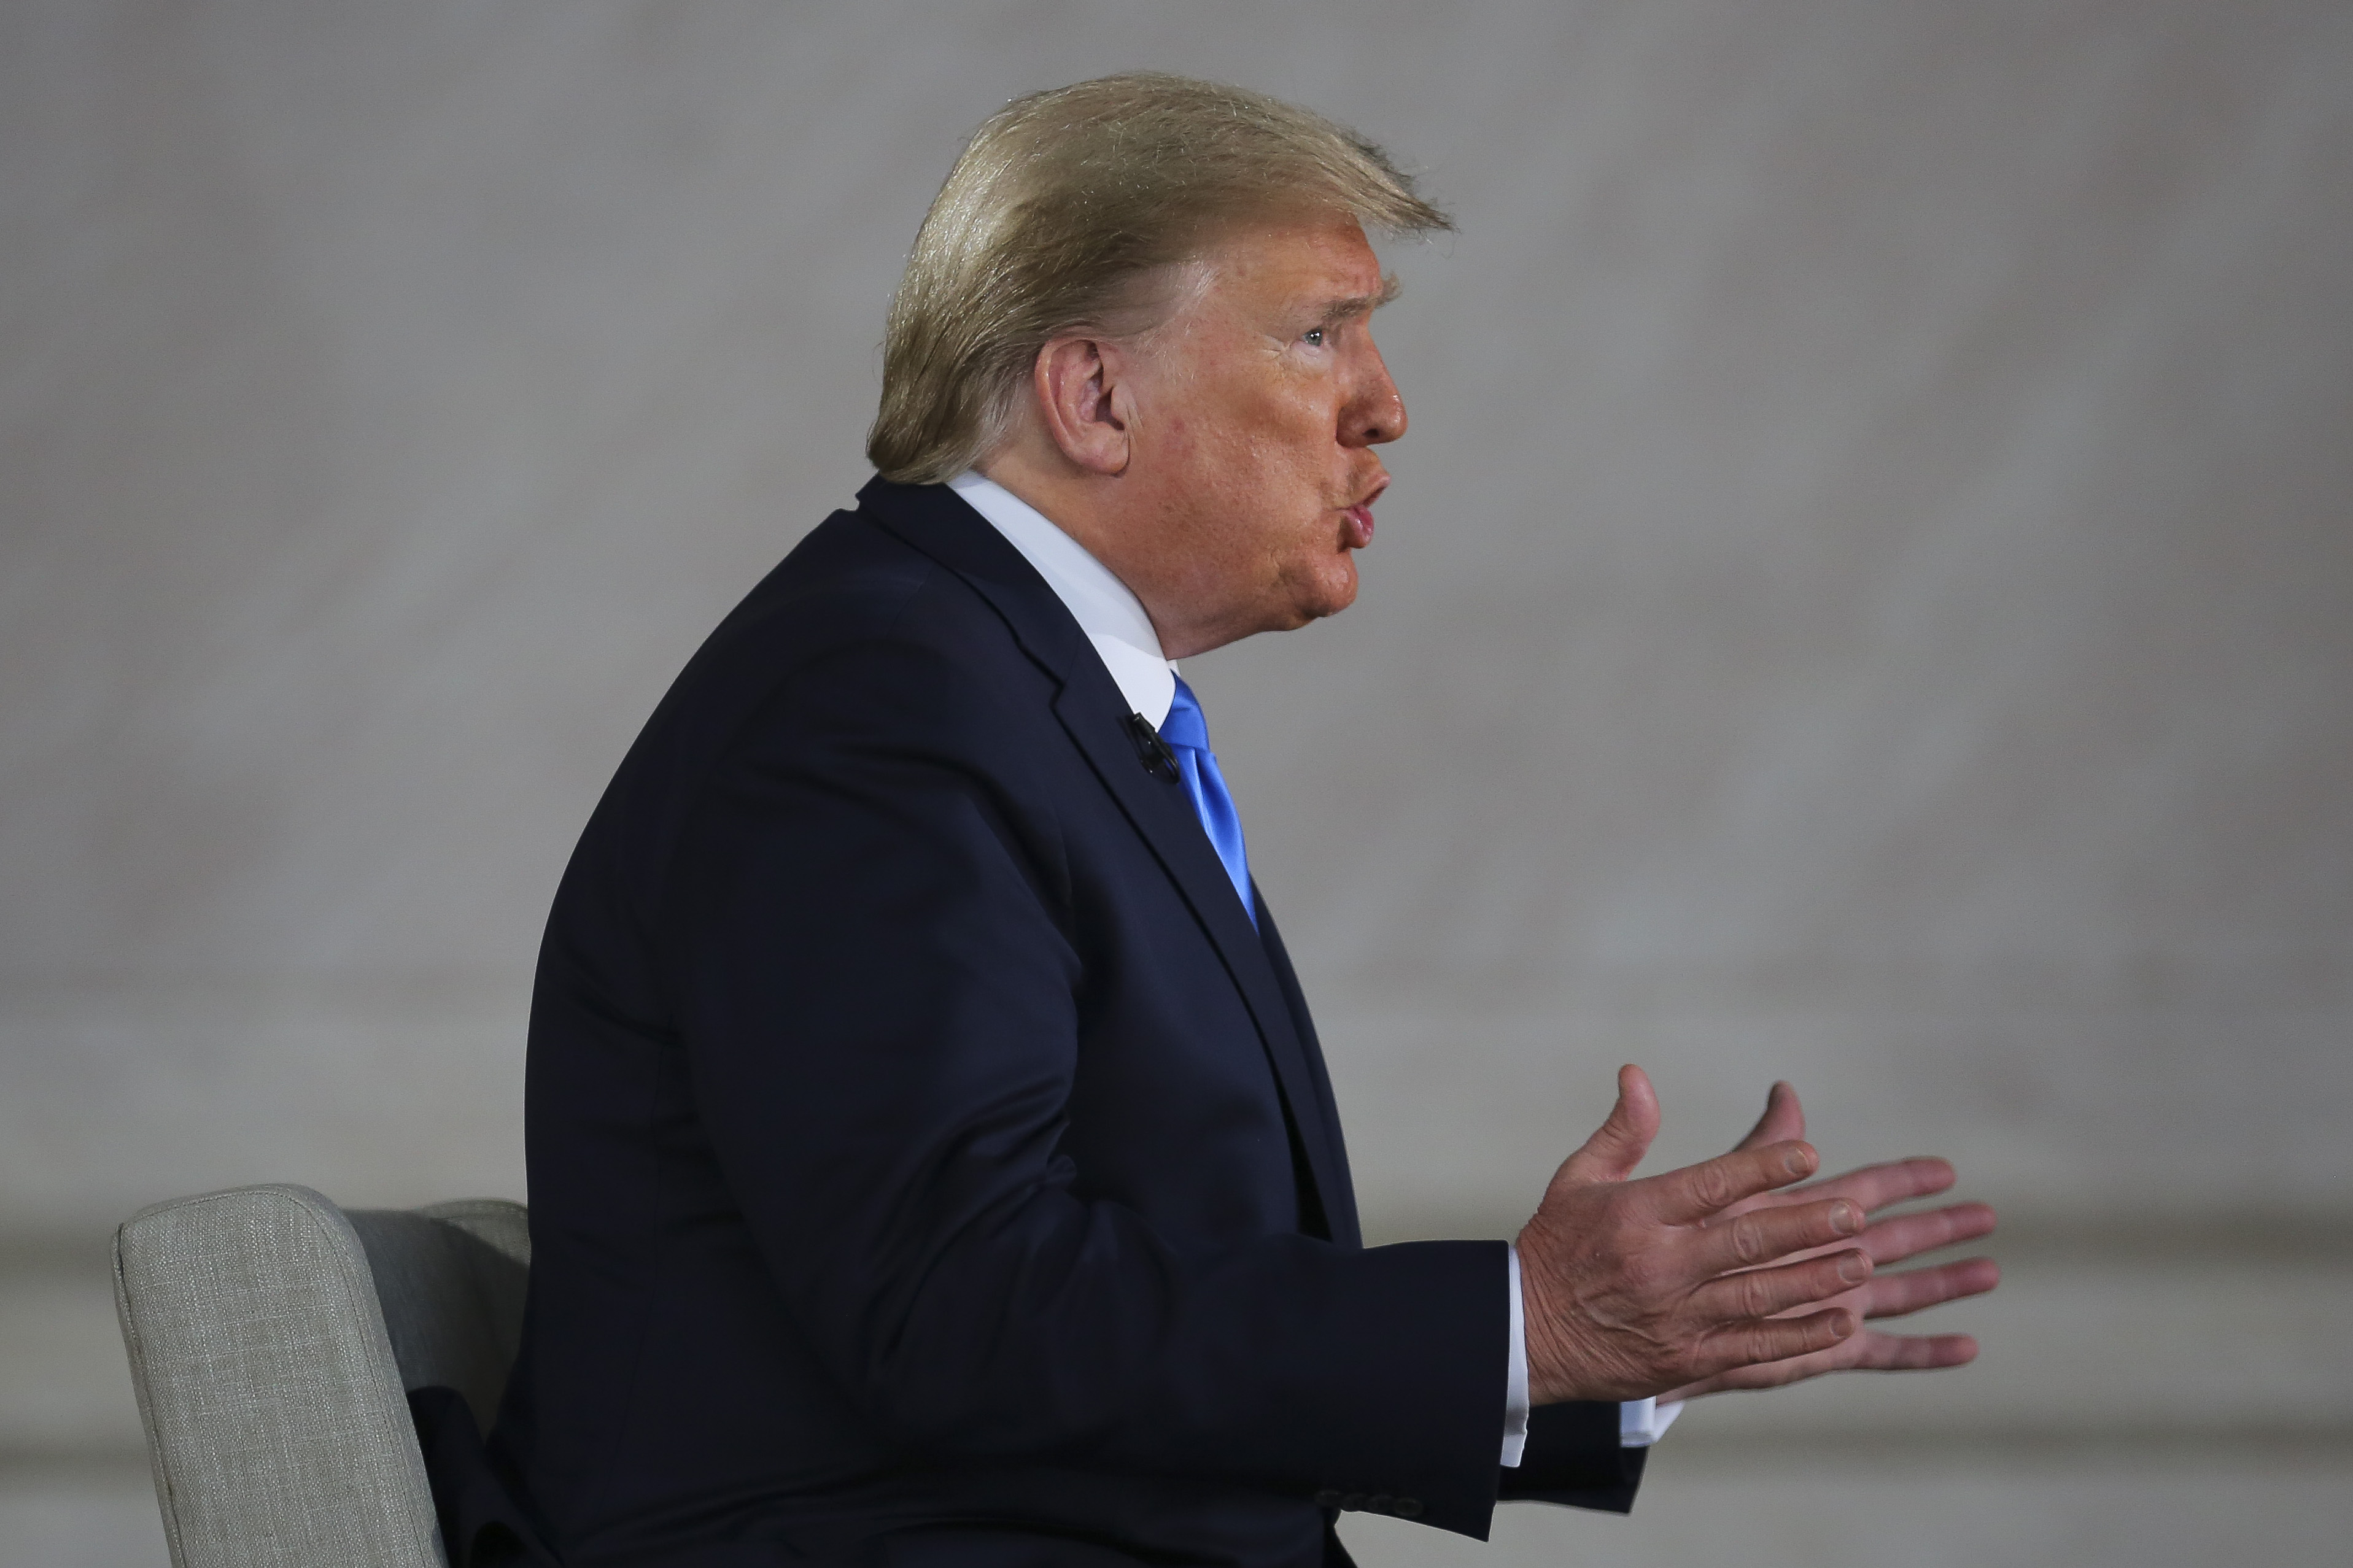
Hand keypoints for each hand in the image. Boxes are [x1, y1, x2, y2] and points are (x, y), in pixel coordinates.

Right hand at [1515, 1065, 1872, 1403]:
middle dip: (1805, 1227)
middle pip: (1744, 1242)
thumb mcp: (1578, 1180)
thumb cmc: (1557, 1248)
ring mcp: (1674, 1315)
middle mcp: (1658, 1263)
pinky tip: (1840, 1322)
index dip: (1761, 1168)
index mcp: (1635, 1213)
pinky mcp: (1685, 1357)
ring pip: (1757, 1296)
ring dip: (1814, 1279)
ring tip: (1861, 1262)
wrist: (1522, 1335)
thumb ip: (1622, 1130)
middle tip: (1855, 1213)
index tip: (1809, 1153)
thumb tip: (1637, 1073)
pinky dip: (1799, 1336)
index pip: (1709, 1184)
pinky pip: (1753, 1347)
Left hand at [1657, 1082, 1999, 1399]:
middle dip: (1939, 1226)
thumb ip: (1757, 1150)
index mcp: (1799, 1218)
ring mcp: (1826, 1304)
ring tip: (1990, 1270)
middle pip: (1894, 1238)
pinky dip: (1924, 1352)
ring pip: (1900, 1291)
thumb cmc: (1672, 1245)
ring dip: (1945, 1282)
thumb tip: (1785, 1091)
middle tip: (1987, 1214)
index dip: (1904, 1179)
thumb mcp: (1717, 1191)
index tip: (1945, 1168)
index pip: (1864, 1190)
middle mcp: (1821, 1260)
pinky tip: (1967, 1348)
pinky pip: (1883, 1352)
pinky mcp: (1820, 1349)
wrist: (1641, 1312)